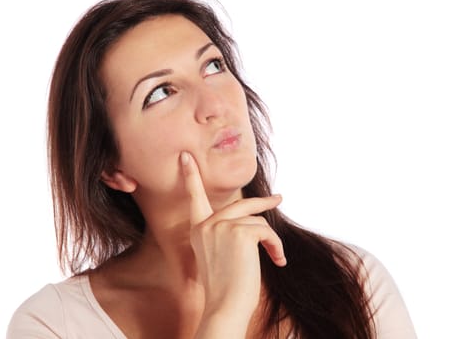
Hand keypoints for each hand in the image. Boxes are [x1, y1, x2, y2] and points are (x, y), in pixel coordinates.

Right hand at [180, 151, 285, 334]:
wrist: (225, 307)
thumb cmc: (225, 288)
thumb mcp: (220, 256)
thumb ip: (226, 234)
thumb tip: (252, 221)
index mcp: (198, 230)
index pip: (194, 198)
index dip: (191, 176)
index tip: (186, 156)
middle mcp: (207, 224)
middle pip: (242, 204)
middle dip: (263, 202)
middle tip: (278, 198)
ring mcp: (222, 226)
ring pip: (258, 222)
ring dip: (271, 241)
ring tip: (275, 258)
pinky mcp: (240, 231)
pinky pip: (266, 231)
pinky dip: (276, 245)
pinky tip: (277, 260)